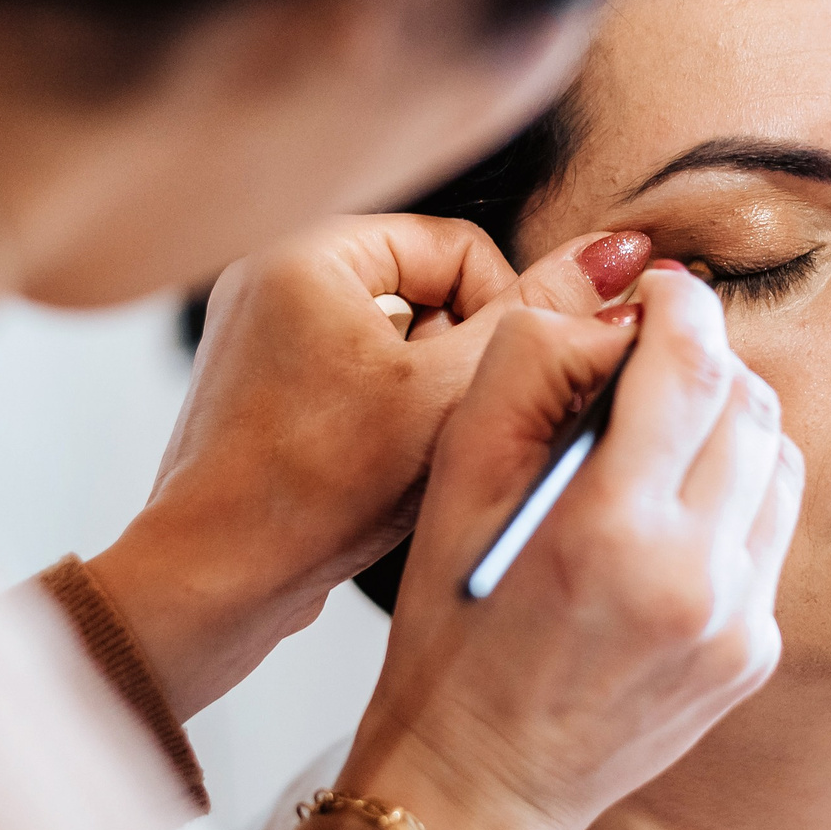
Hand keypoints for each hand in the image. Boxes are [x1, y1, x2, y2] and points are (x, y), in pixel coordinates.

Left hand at [88, 216, 654, 719]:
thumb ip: (540, 317)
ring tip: (407, 458)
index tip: (497, 387)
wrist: (212, 583)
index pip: (461, 246)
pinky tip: (377, 474)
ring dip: (427, 397)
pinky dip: (386, 421)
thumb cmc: (313, 493)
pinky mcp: (261, 388)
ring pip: (399, 343)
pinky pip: (356, 379)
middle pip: (430, 292)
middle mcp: (273, 274)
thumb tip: (619, 254)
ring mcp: (262, 333)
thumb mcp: (449, 395)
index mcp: (309, 250)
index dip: (503, 319)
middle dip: (458, 362)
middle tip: (448, 427)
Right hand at [334, 266, 805, 829]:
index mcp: (610, 527)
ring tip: (665, 440)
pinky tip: (671, 520)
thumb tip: (618, 317)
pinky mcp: (754, 651)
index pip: (692, 365)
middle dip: (707, 362)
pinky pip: (771, 534)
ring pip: (779, 461)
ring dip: (732, 427)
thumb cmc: (453, 626)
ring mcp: (737, 620)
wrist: (482, 779)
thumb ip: (533, 368)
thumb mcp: (457, 479)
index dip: (681, 307)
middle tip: (655, 363)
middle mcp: (693, 576)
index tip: (658, 297)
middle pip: (750, 404)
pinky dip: (733, 501)